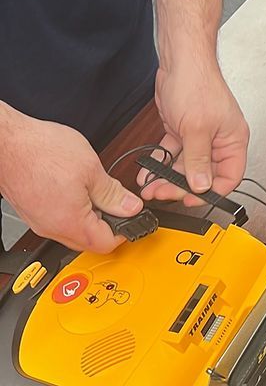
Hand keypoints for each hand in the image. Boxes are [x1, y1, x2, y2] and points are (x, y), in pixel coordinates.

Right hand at [0, 114, 142, 252]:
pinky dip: (74, 210)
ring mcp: (39, 222)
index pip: (105, 244)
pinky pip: (59, 220)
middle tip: (117, 200)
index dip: (124, 231)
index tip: (131, 215)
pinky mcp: (32, 212)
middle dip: (108, 223)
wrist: (7, 143)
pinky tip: (77, 189)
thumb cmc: (41, 151)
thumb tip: (131, 207)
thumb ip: (113, 193)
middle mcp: (52, 228)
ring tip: (95, 189)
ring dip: (90, 216)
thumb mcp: (91, 169)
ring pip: (73, 231)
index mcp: (70, 222)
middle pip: (89, 241)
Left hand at [139, 62, 248, 206]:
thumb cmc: (197, 84)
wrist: (179, 61)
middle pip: (204, 175)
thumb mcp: (196, 128)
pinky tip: (149, 172)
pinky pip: (173, 154)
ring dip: (168, 178)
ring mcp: (200, 136)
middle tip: (164, 192)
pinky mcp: (183, 131)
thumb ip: (198, 160)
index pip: (230, 176)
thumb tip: (201, 186)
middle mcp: (219, 140)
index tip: (192, 199)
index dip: (212, 192)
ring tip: (152, 186)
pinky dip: (161, 163)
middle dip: (182, 186)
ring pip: (186, 166)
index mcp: (233, 140)